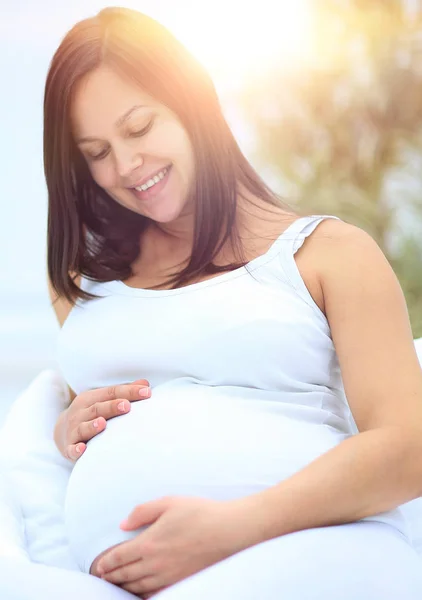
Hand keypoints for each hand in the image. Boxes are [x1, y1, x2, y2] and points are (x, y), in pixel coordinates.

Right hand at [54, 378, 150, 460]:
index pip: (111, 392)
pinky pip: (72, 448)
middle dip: (112, 406)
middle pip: (98, 408)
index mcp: (91, 398)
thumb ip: (124, 393)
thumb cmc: (91, 414)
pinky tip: (83, 449)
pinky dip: (76, 449)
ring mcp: (74, 430)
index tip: (147, 392)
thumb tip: (146, 384)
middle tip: (126, 406)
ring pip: (84, 426)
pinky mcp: (69, 447)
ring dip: (93, 426)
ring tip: (103, 424)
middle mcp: (81, 412)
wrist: (62, 432)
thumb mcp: (103, 400)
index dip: (129, 391)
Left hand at [95, 495, 262, 597]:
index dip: (106, 563)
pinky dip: (143, 594)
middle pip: (125, 575)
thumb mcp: (169, 503)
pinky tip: (140, 592)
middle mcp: (155, 563)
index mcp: (149, 543)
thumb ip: (142, 512)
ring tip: (117, 584)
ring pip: (138, 587)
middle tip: (102, 577)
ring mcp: (169, 576)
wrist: (229, 531)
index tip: (99, 566)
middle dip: (111, 576)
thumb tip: (123, 524)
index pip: (119, 557)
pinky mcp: (181, 581)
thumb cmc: (199, 513)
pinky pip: (156, 593)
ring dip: (124, 586)